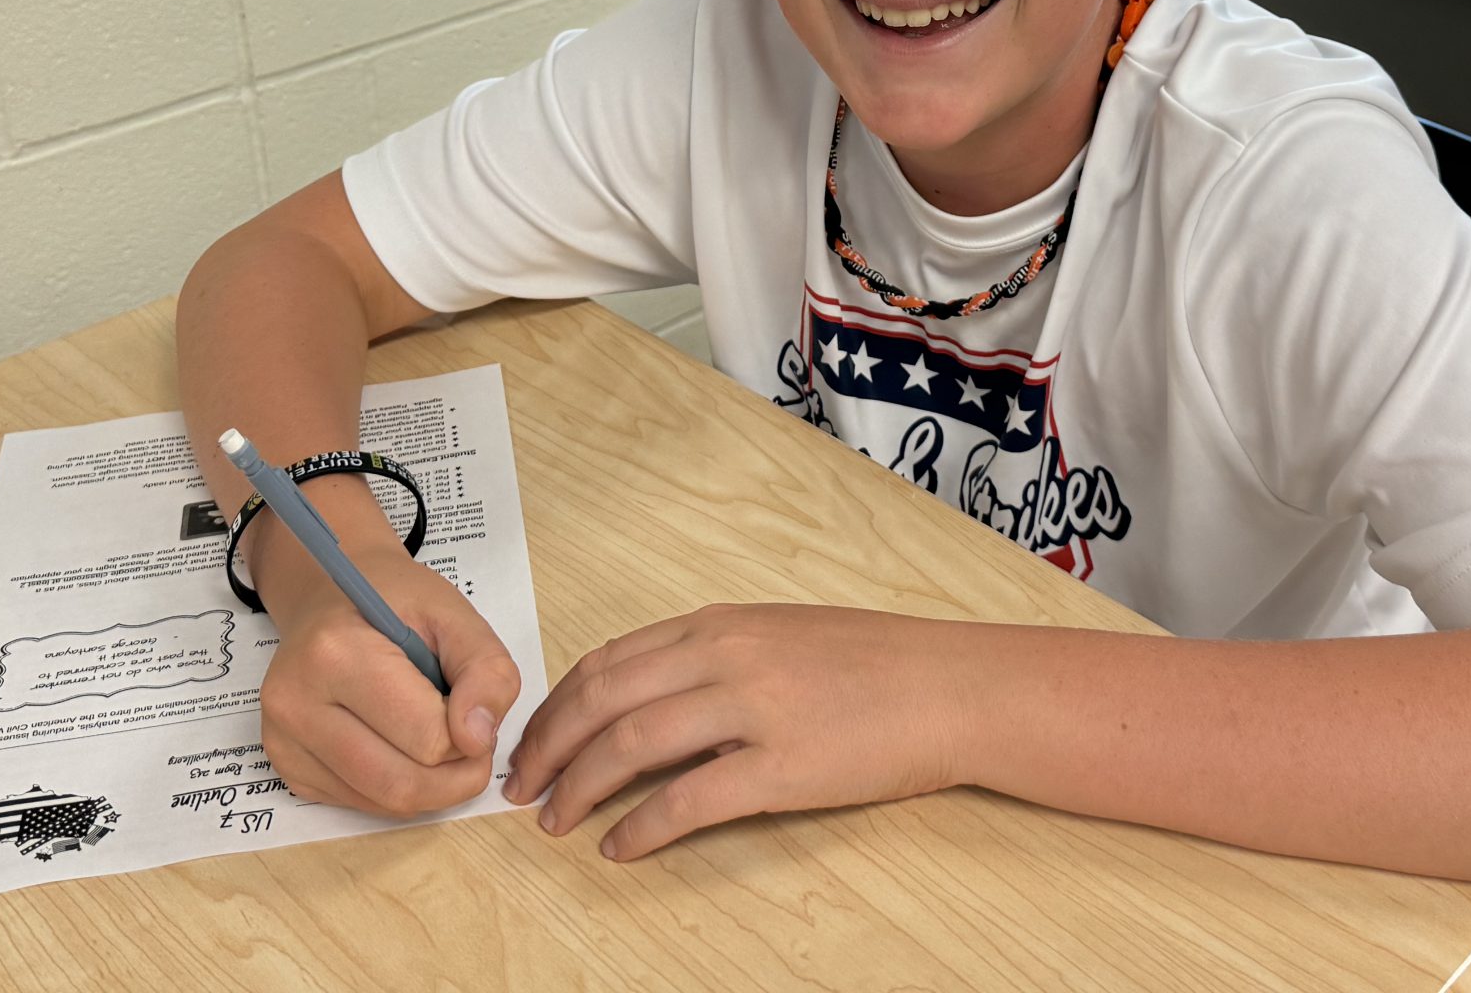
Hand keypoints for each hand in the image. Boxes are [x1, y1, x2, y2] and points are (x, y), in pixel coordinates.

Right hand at [254, 528, 521, 818]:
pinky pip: (360, 805)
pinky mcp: (287, 768)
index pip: (426, 738)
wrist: (327, 600)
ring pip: (382, 804)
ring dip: (431, 788)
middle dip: (456, 777)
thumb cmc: (392, 601)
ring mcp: (283, 742)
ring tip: (440, 741)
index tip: (474, 710)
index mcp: (335, 653)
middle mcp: (295, 704)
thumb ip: (486, 670)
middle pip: (401, 785)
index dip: (469, 735)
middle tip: (473, 744)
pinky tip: (401, 746)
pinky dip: (397, 790)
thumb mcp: (454, 614)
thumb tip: (479, 739)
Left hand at [503, 603, 966, 859]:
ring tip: (554, 822)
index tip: (532, 739)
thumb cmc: (877, 664)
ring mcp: (752, 709)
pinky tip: (620, 847)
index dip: (556, 704)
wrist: (952, 687)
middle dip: (548, 747)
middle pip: (602, 699)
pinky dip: (641, 827)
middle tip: (519, 786)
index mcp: (720, 623)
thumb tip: (650, 694)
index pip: (608, 660)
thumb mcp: (782, 634)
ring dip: (579, 787)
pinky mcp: (781, 766)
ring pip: (630, 745)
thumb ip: (715, 655)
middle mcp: (725, 655)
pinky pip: (687, 800)